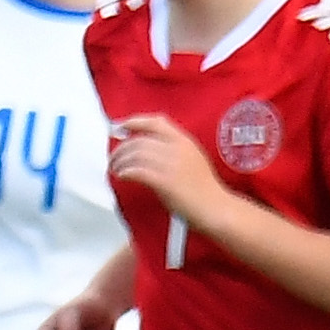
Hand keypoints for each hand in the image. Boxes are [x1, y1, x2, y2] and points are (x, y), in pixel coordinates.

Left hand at [102, 114, 227, 237]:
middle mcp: (178, 149)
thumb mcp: (191, 158)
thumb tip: (144, 147)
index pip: (156, 122)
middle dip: (120, 149)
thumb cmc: (202, 188)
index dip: (134, 122)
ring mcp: (172, 165)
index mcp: (184, 141)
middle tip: (113, 159)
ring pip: (135, 154)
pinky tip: (122, 177)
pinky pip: (137, 171)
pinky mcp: (165, 181)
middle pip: (139, 140)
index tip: (119, 126)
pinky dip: (125, 172)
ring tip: (116, 170)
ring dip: (120, 162)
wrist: (215, 207)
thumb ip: (171, 149)